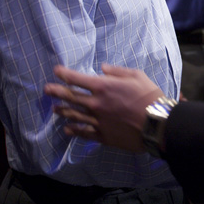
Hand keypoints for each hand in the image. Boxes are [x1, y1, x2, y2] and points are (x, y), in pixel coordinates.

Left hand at [44, 64, 163, 152]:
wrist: (157, 124)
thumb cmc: (149, 96)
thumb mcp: (137, 75)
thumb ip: (117, 71)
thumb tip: (102, 68)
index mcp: (103, 86)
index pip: (77, 79)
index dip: (64, 74)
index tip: (56, 71)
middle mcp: (96, 103)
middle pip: (70, 97)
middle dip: (56, 92)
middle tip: (46, 90)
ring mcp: (97, 121)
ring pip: (74, 115)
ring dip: (63, 111)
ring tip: (54, 109)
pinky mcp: (102, 136)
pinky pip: (83, 132)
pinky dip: (74, 130)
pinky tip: (67, 129)